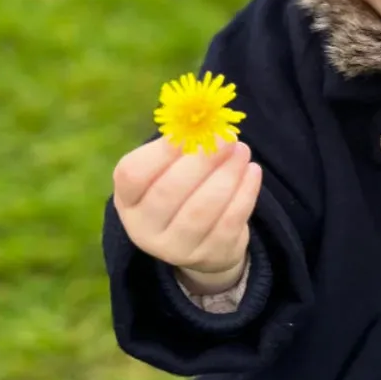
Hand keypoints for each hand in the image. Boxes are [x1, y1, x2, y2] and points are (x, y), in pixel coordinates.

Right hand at [112, 137, 261, 281]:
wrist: (201, 240)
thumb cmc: (181, 190)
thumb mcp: (168, 170)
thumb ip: (180, 146)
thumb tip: (208, 122)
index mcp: (128, 200)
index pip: (133, 175)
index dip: (162, 151)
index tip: (191, 129)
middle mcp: (144, 229)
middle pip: (169, 192)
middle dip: (202, 161)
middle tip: (226, 138)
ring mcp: (175, 249)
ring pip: (202, 210)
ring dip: (227, 175)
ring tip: (242, 151)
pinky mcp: (209, 257)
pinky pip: (229, 223)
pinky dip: (245, 194)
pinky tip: (253, 171)